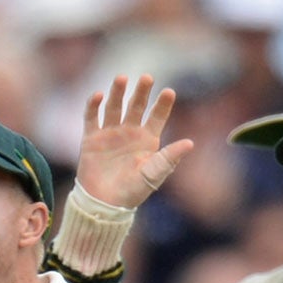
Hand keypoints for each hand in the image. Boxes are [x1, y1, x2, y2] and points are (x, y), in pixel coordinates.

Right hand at [77, 75, 193, 209]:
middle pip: (136, 106)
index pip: (157, 117)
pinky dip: (94, 105)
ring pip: (114, 107)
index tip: (169, 92)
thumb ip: (169, 157)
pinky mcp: (92, 138)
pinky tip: (99, 95)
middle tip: (147, 78)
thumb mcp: (154, 174)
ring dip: (117, 92)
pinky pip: (92, 117)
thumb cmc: (132, 192)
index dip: (163, 104)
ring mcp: (110, 133)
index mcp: (147, 141)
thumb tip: (190, 143)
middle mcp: (130, 133)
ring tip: (121, 78)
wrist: (104, 205)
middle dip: (141, 92)